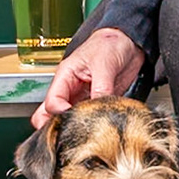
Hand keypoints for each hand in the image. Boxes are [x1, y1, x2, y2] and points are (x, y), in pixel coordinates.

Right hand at [31, 28, 145, 129]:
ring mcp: (82, 98)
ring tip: (85, 134)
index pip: (52, 102)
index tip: (74, 120)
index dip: (60, 114)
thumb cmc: (110, 43)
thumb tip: (98, 107)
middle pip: (50, 114)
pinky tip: (100, 128)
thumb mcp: (104, 63)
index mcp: (65, 76)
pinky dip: (92, 126)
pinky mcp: (96, 103)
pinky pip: (89, 119)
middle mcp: (70, 89)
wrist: (129, 42)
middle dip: (55, 127)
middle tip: (69, 135)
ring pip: (67, 119)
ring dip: (74, 127)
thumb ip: (101, 87)